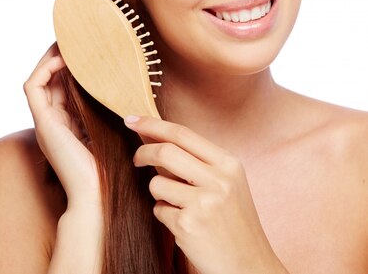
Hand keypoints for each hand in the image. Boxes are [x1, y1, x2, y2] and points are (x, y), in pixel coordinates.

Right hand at [23, 43, 101, 209]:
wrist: (96, 197)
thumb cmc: (109, 169)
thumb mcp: (113, 131)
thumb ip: (112, 111)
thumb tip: (130, 88)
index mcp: (67, 123)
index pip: (62, 85)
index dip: (71, 65)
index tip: (86, 49)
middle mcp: (52, 120)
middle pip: (49, 78)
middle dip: (60, 56)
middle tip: (76, 38)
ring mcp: (44, 121)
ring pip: (38, 78)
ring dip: (51, 57)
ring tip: (69, 42)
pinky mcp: (42, 122)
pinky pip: (32, 86)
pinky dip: (45, 69)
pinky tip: (64, 59)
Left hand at [124, 115, 286, 273]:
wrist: (249, 265)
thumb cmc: (232, 223)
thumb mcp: (224, 184)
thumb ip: (193, 160)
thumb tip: (152, 135)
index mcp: (229, 164)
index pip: (182, 133)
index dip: (151, 124)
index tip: (131, 120)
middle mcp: (219, 180)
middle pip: (164, 151)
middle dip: (143, 153)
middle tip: (136, 159)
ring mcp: (204, 202)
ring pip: (156, 183)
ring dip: (159, 194)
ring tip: (180, 208)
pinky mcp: (188, 224)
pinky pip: (158, 209)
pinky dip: (165, 216)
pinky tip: (185, 226)